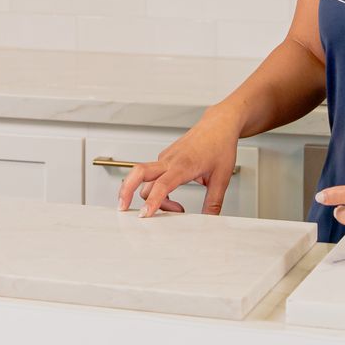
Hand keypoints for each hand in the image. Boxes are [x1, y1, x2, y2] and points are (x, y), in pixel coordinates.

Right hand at [116, 110, 242, 216]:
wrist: (218, 125)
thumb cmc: (219, 145)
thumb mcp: (221, 178)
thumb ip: (213, 202)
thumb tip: (209, 219)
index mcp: (183, 165)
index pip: (162, 185)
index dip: (153, 201)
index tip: (145, 214)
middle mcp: (170, 160)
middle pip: (138, 173)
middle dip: (126, 191)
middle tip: (122, 208)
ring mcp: (165, 158)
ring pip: (145, 178)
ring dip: (149, 196)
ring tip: (172, 208)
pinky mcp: (165, 158)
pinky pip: (152, 175)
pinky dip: (154, 189)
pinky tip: (169, 196)